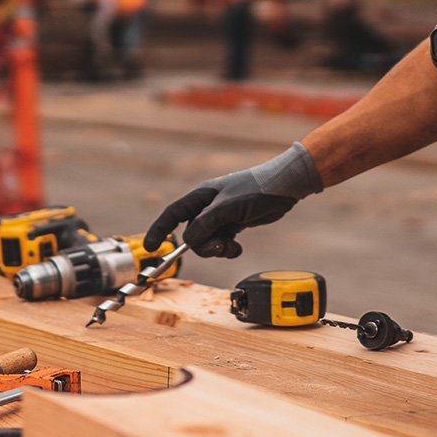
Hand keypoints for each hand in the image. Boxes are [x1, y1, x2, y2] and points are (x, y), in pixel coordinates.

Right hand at [143, 143, 322, 258]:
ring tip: (231, 247)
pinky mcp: (233, 224)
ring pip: (206, 241)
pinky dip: (227, 249)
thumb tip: (187, 240)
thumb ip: (206, 223)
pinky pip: (221, 242)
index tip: (151, 248)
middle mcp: (208, 206)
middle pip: (191, 234)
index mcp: (202, 196)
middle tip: (219, 247)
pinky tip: (238, 248)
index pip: (173, 214)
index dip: (160, 230)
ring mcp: (220, 216)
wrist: (285, 187)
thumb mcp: (229, 207)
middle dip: (202, 245)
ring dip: (217, 249)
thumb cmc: (256, 189)